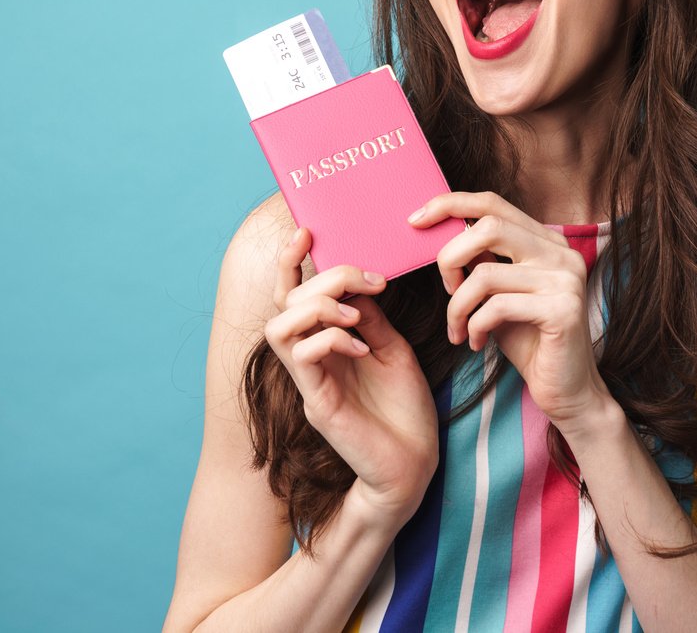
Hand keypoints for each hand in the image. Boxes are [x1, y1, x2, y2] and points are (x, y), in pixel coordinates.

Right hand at [262, 226, 438, 523]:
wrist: (416, 463)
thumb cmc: (405, 410)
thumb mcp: (392, 348)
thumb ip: (371, 316)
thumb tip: (359, 280)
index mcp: (325, 343)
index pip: (292, 294)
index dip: (290, 261)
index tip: (309, 232)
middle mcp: (309, 359)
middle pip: (286, 302)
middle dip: (324, 278)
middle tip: (367, 280)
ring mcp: (310, 382)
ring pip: (279, 327)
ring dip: (317, 307)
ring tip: (355, 314)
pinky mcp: (318, 403)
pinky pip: (303, 357)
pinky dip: (330, 339)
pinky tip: (360, 346)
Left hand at [408, 191, 616, 429]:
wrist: (567, 391)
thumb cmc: (529, 341)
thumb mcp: (498, 294)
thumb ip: (482, 261)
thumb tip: (442, 231)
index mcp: (546, 242)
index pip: (493, 203)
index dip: (450, 204)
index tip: (416, 220)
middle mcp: (562, 253)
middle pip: (488, 226)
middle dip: (450, 258)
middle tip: (445, 290)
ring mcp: (566, 279)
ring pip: (485, 273)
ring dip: (457, 306)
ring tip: (457, 328)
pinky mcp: (563, 310)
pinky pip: (497, 307)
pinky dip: (475, 326)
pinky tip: (475, 342)